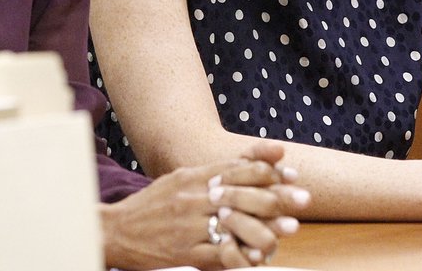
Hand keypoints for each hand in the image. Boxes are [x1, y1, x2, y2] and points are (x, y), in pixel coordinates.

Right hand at [100, 142, 308, 269]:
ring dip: (267, 227)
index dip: (267, 170)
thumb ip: (212, 172)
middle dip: (277, 196)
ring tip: (290, 228)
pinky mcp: (185, 252)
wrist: (116, 230)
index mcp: (193, 176)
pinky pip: (219, 254)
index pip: (236, 168)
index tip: (292, 173)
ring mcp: (189, 226)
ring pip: (235, 224)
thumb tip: (250, 163)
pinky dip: (242, 256)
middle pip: (242, 194)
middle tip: (304, 198)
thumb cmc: (153, 205)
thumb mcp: (180, 179)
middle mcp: (193, 197)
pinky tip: (260, 257)